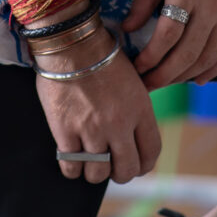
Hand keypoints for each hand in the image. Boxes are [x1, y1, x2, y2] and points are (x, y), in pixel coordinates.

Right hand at [36, 36, 161, 185]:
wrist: (71, 42)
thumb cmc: (101, 56)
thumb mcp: (133, 81)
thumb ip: (136, 110)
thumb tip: (135, 134)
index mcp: (140, 110)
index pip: (151, 153)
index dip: (143, 165)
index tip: (136, 165)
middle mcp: (119, 124)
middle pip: (126, 170)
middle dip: (120, 173)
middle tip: (112, 166)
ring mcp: (91, 130)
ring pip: (98, 174)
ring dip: (95, 172)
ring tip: (90, 161)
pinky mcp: (65, 131)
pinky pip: (71, 166)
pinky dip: (72, 168)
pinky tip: (72, 159)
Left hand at [125, 0, 216, 87]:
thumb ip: (144, 0)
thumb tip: (127, 30)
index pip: (167, 36)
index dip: (149, 58)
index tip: (136, 67)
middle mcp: (212, 7)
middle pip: (187, 54)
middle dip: (163, 75)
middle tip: (146, 85)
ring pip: (208, 58)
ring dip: (185, 76)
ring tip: (166, 81)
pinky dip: (214, 70)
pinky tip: (198, 79)